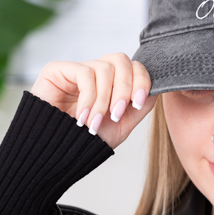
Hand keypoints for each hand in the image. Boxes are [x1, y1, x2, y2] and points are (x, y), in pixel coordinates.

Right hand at [30, 53, 156, 148]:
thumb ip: (140, 105)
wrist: (56, 155)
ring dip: (104, 100)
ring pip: (104, 68)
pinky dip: (88, 98)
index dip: (141, 81)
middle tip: (116, 114)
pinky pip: (84, 73)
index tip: (137, 104)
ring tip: (95, 122)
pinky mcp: (57, 70)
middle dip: (125, 88)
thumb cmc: (86, 141)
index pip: (133, 67)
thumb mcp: (122, 125)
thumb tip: (157, 87)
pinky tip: (82, 117)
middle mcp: (95, 73)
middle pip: (121, 60)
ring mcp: (76, 70)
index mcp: (112, 83)